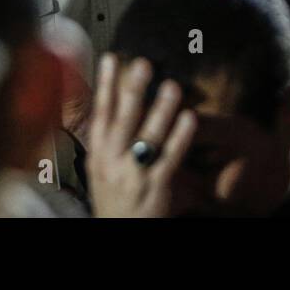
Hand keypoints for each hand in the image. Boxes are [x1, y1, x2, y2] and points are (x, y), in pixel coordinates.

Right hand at [85, 54, 195, 217]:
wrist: (120, 232)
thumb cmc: (114, 194)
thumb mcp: (101, 165)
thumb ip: (107, 133)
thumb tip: (113, 95)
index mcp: (98, 153)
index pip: (100, 113)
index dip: (104, 84)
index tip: (111, 57)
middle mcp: (112, 161)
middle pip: (123, 120)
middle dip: (133, 90)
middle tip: (144, 63)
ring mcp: (134, 175)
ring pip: (148, 137)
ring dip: (161, 109)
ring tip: (173, 85)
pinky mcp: (155, 187)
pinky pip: (170, 158)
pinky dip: (180, 137)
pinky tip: (191, 118)